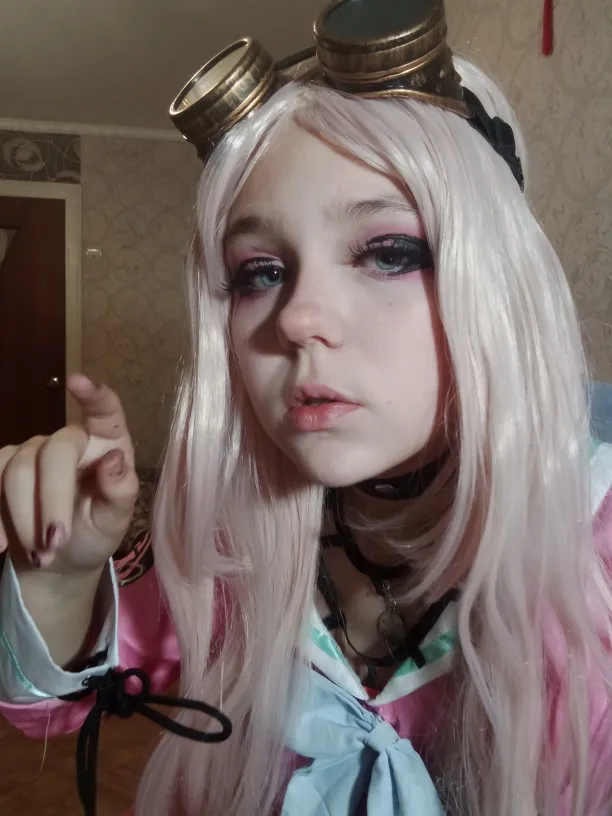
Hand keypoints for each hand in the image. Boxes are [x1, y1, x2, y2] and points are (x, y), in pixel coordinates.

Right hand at [0, 375, 138, 575]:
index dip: (93, 394)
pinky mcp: (1, 468)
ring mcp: (32, 451)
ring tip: (42, 555)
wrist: (58, 559)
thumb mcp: (114, 520)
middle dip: (51, 502)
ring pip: (16, 471)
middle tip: (55, 544)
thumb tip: (116, 460)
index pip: (104, 410)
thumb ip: (120, 492)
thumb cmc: (94, 532)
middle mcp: (70, 440)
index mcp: (106, 444)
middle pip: (53, 453)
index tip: (78, 381)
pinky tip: (2, 544)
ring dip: (24, 518)